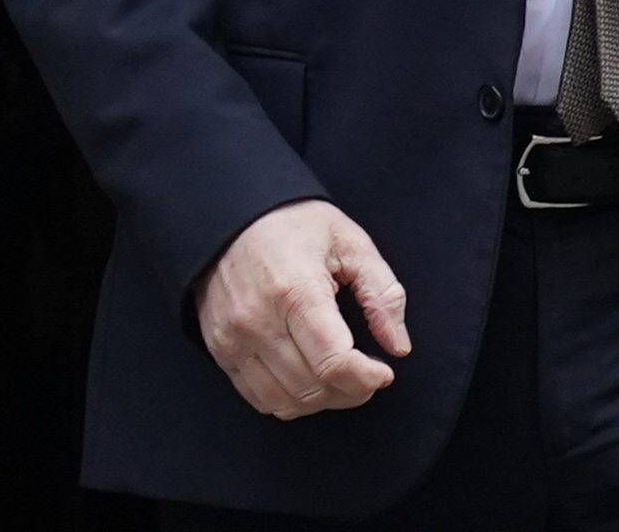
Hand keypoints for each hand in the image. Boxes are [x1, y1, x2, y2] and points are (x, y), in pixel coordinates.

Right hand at [195, 199, 410, 418]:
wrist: (231, 216)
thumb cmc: (293, 224)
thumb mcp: (350, 242)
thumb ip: (382, 293)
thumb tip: (398, 345)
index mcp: (295, 290)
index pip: (333, 362)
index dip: (367, 378)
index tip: (384, 372)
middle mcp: (258, 320)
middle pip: (312, 387)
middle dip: (352, 391)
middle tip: (367, 374)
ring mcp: (233, 339)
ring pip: (285, 402)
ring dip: (322, 401)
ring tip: (341, 378)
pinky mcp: (220, 349)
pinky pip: (259, 398)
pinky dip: (290, 401)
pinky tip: (308, 379)